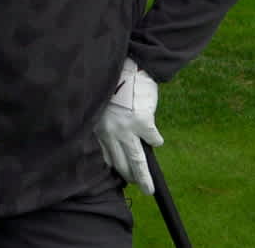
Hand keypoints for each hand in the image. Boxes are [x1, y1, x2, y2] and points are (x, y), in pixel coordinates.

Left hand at [96, 57, 163, 194]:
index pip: (103, 155)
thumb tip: (115, 140)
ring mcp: (126, 128)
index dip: (112, 166)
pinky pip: (153, 140)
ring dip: (143, 176)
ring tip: (148, 188)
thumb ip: (105, 122)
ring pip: (136, 160)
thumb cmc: (114, 82)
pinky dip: (156, 140)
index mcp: (97, 126)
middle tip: (137, 186)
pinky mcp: (143, 123)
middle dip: (128, 176)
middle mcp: (109, 131)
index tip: (118, 174)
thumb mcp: (102, 103)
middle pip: (119, 162)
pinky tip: (157, 140)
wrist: (129, 65)